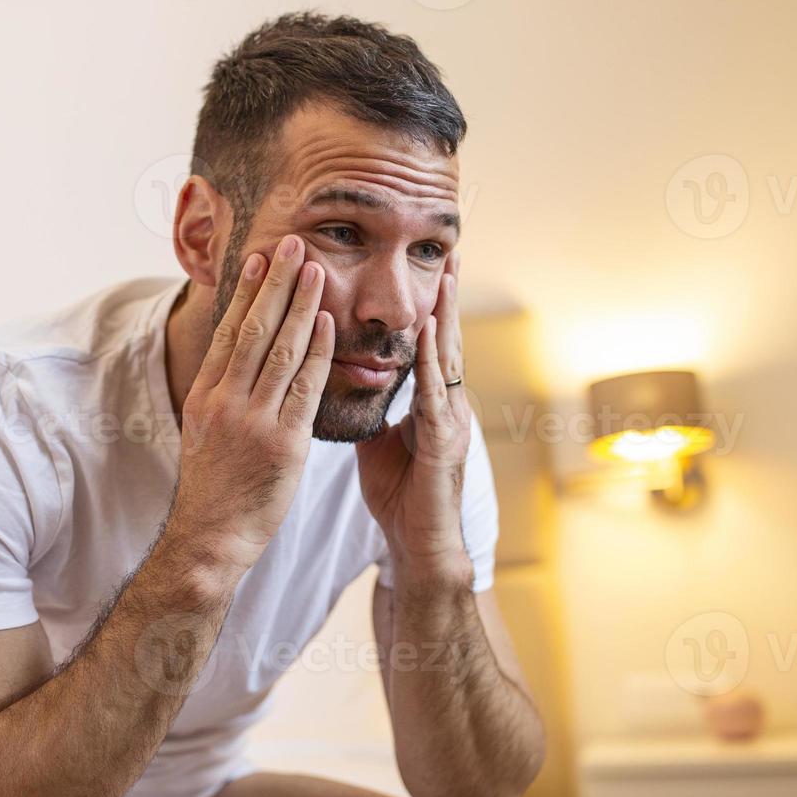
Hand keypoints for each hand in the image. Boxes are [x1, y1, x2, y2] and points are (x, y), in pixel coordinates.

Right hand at [167, 234, 334, 574]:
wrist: (209, 538)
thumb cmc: (213, 489)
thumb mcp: (206, 433)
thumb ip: (225, 395)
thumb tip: (240, 362)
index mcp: (205, 396)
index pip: (229, 331)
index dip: (247, 292)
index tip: (262, 258)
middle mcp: (225, 401)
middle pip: (253, 329)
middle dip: (276, 282)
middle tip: (294, 243)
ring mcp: (253, 421)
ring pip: (280, 350)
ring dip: (301, 305)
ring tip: (316, 269)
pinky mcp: (282, 444)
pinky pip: (303, 389)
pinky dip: (315, 352)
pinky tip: (328, 324)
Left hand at [355, 252, 472, 576]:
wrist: (417, 545)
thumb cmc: (400, 494)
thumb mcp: (378, 440)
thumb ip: (370, 408)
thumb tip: (345, 379)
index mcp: (430, 404)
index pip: (427, 346)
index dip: (429, 307)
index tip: (429, 268)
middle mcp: (446, 407)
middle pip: (445, 342)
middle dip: (447, 298)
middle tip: (450, 251)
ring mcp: (451, 424)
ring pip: (446, 362)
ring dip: (446, 319)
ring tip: (446, 279)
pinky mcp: (444, 446)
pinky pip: (435, 397)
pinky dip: (430, 365)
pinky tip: (426, 336)